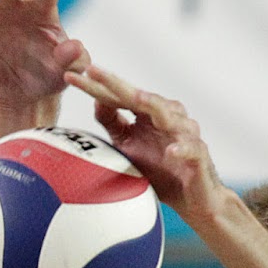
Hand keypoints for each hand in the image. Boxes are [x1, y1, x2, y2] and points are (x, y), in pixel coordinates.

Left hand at [67, 65, 226, 219]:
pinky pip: (191, 150)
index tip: (69, 76)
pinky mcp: (198, 156)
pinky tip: (171, 151)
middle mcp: (168, 117)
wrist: (193, 197)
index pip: (118, 97)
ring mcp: (184, 135)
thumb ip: (114, 124)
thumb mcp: (128, 146)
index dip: (95, 86)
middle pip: (140, 97)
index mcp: (147, 114)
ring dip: (155, 105)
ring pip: (171, 115)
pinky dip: (182, 149)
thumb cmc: (161, 169)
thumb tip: (96, 101)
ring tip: (138, 98)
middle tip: (93, 70)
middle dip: (116, 84)